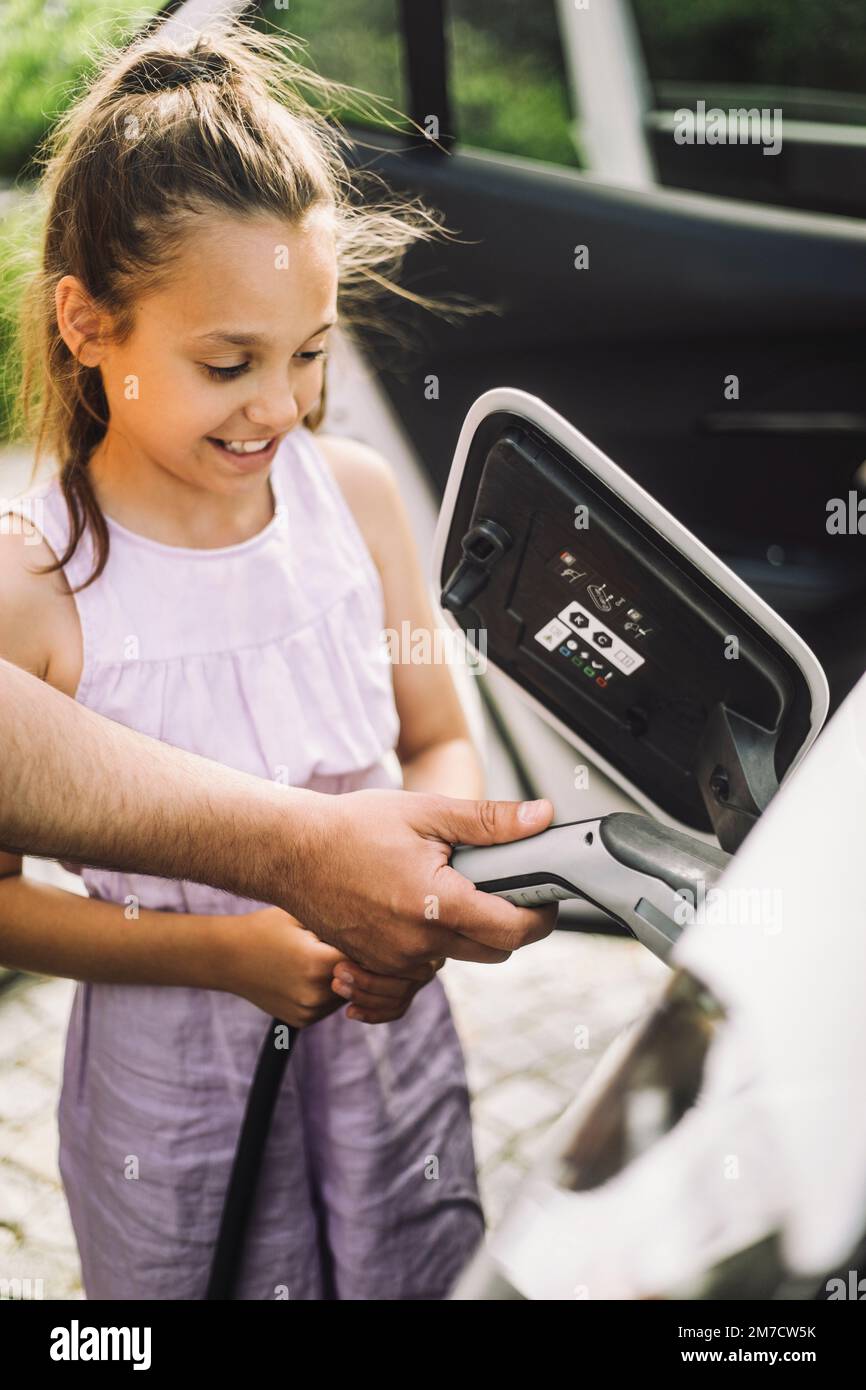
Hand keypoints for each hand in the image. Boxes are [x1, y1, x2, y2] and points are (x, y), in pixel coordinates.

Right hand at [219, 906, 443, 1027]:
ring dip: (369, 978)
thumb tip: (403, 919)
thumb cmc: (269, 921)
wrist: (225, 955)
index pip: (381, 964)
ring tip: (371, 954)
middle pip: (376, 986)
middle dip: (397, 972)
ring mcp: (310, 1010)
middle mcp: (318, 992)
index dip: (407, 954)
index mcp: (322, 961)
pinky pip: (339, 1003)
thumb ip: (350, 919)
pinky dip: (345, 987)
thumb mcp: (308, 910)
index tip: (424, 943)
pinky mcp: (303, 1020)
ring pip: (361, 996)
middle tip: (417, 955)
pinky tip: (334, 967)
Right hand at [281, 789, 558, 975]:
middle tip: (500, 884)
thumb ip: (489, 821)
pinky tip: (414, 904)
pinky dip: (431, 940)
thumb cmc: (352, 828)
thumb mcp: (426, 813)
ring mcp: (394, 961)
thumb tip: (541, 817)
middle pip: (494, 951)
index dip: (541, 914)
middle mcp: (418, 944)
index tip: (546, 895)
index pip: (514, 929)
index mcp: (437, 904)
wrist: (288, 853)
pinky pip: (422, 964)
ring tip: (446, 886)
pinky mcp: (376, 966)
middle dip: (508, 922)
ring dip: (467, 931)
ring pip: (457, 957)